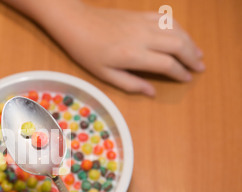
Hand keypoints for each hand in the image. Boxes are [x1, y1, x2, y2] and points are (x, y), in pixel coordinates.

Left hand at [40, 4, 204, 95]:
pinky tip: (182, 36)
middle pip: (178, 45)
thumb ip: (130, 84)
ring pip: (176, 30)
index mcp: (132, 55)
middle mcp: (142, 37)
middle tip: (200, 68)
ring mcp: (143, 23)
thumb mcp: (105, 74)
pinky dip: (179, 28)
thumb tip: (152, 92)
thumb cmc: (87, 52)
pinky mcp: (141, 14)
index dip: (180, 72)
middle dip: (192, 57)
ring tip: (197, 54)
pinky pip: (167, 19)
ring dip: (190, 42)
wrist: (77, 23)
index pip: (166, 64)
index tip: (186, 79)